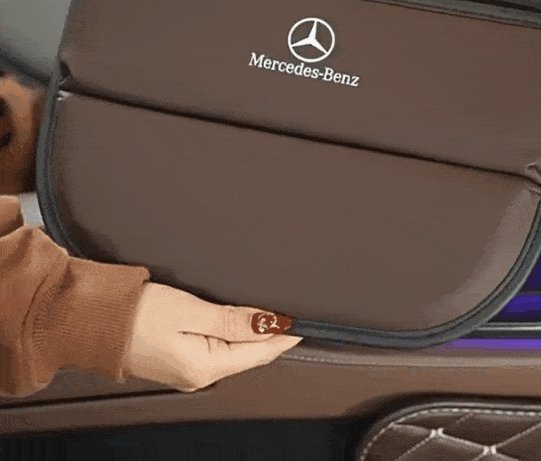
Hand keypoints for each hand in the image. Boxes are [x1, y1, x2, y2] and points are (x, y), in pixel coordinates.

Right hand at [122, 283, 302, 391]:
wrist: (91, 322)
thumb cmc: (134, 315)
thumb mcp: (189, 311)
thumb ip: (232, 320)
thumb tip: (269, 323)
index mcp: (205, 366)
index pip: (259, 353)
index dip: (283, 336)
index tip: (304, 323)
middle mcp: (199, 374)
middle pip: (249, 355)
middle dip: (272, 336)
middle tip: (293, 315)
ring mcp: (188, 369)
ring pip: (234, 352)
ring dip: (254, 335)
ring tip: (274, 318)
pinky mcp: (178, 359)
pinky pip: (218, 349)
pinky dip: (234, 336)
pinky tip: (241, 324)